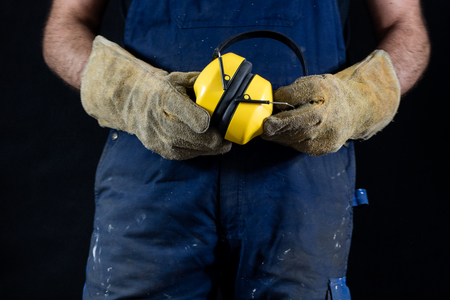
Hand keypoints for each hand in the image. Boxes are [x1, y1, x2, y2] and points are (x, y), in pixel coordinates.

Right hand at [81, 36, 230, 159]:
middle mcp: (160, 120)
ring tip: (223, 144)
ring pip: (192, 149)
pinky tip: (208, 147)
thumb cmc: (160, 89)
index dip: (202, 120)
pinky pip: (186, 155)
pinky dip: (199, 151)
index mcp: (165, 97)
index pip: (185, 113)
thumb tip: (224, 87)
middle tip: (228, 138)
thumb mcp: (177, 79)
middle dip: (215, 140)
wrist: (130, 102)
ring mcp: (158, 137)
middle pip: (193, 136)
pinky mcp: (160, 149)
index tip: (214, 122)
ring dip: (210, 148)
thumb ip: (199, 82)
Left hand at [262, 50, 400, 155]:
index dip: (283, 97)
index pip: (297, 94)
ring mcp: (325, 134)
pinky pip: (299, 146)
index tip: (273, 99)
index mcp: (324, 91)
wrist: (357, 111)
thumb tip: (275, 100)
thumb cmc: (330, 95)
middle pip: (295, 122)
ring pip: (294, 138)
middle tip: (264, 126)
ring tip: (269, 130)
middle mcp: (326, 114)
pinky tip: (284, 135)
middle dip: (276, 125)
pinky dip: (288, 141)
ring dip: (278, 135)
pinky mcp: (323, 148)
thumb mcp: (316, 81)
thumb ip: (296, 89)